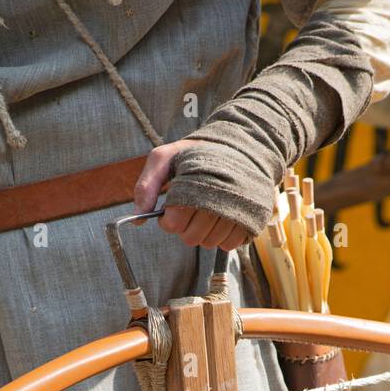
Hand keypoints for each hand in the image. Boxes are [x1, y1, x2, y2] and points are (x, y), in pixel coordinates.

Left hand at [134, 139, 250, 249]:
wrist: (240, 145)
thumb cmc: (197, 153)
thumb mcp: (164, 158)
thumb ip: (146, 186)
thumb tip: (138, 219)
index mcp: (195, 182)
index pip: (174, 222)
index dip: (167, 219)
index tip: (171, 207)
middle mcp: (219, 197)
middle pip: (191, 238)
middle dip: (184, 228)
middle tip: (188, 210)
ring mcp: (238, 210)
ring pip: (209, 244)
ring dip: (203, 233)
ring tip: (205, 212)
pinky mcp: (251, 219)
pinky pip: (229, 245)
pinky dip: (221, 237)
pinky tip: (219, 220)